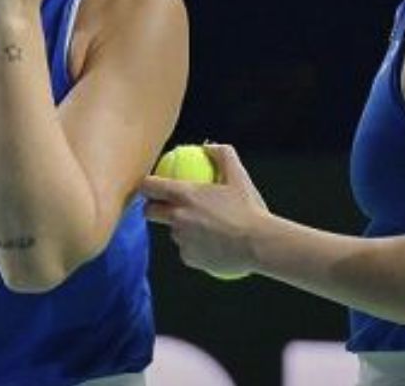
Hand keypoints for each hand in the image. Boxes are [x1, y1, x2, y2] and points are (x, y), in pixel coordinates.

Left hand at [140, 144, 267, 279]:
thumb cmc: (249, 209)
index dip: (145, 184)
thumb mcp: (238, 176)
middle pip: (149, 212)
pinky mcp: (189, 257)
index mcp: (185, 195)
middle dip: (152, 208)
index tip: (149, 185)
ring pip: (173, 232)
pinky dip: (195, 247)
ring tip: (201, 227)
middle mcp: (177, 217)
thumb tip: (207, 146)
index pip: (149, 186)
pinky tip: (211, 244)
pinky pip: (187, 250)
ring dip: (181, 229)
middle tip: (162, 206)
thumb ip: (222, 154)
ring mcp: (181, 239)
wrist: (259, 245)